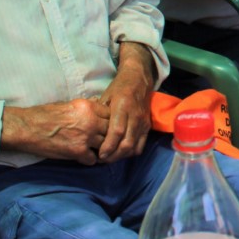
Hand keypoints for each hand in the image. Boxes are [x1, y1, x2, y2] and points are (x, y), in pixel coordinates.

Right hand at [1, 99, 109, 164]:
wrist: (27, 128)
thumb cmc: (45, 114)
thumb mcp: (69, 104)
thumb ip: (87, 106)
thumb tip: (99, 103)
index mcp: (89, 107)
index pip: (112, 114)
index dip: (111, 121)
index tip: (106, 127)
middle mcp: (91, 120)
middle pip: (112, 130)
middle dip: (109, 136)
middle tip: (105, 141)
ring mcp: (86, 137)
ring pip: (106, 145)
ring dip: (101, 149)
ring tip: (97, 151)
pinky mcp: (78, 151)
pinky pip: (93, 159)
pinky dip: (89, 160)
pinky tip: (84, 158)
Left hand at [97, 42, 154, 162]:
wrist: (139, 79)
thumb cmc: (119, 88)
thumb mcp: (105, 96)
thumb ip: (100, 114)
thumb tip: (90, 132)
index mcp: (123, 106)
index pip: (117, 131)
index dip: (108, 146)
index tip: (99, 155)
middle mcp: (135, 116)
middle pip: (126, 143)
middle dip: (113, 156)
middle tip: (102, 160)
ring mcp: (143, 122)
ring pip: (134, 147)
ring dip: (121, 156)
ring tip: (110, 158)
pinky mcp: (147, 126)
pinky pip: (140, 145)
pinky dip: (130, 152)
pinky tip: (121, 153)